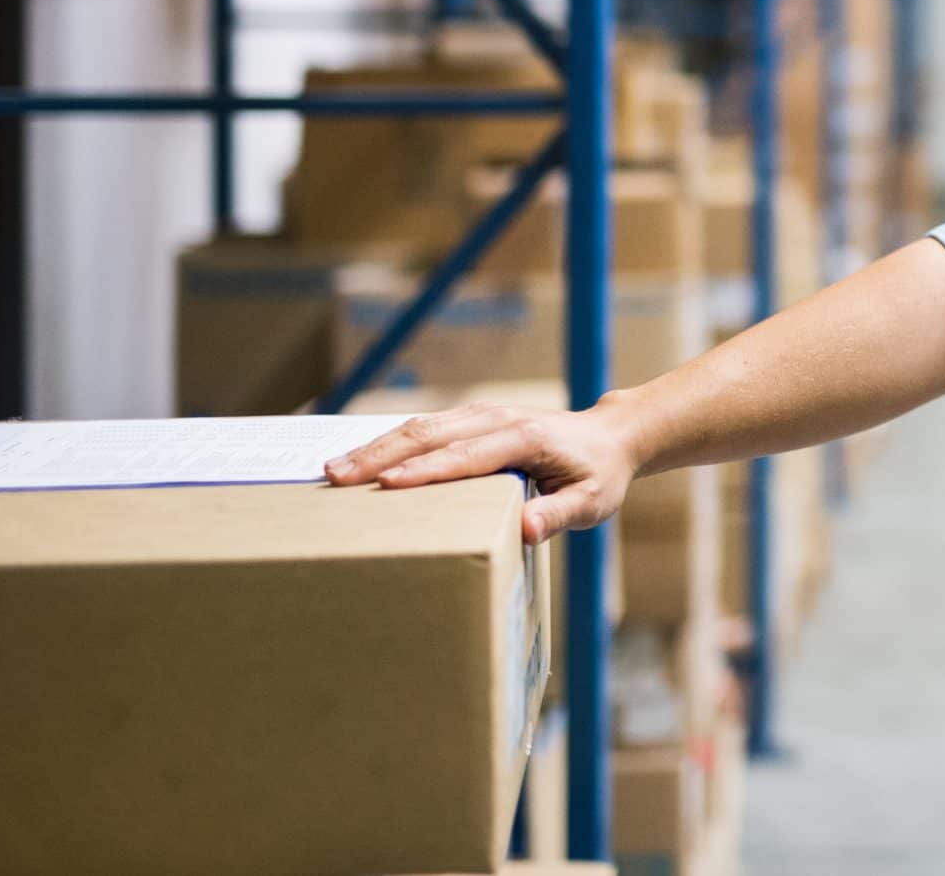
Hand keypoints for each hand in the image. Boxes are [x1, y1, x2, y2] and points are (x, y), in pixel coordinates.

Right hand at [324, 398, 643, 543]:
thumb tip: (525, 529)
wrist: (610, 436)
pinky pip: (427, 428)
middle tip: (336, 478)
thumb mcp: (592, 501)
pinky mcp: (474, 418)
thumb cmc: (599, 474)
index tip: (385, 485)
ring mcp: (484, 415)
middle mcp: (499, 419)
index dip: (426, 471)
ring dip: (377, 446)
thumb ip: (559, 515)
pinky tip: (362, 458)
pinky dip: (391, 441)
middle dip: (382, 455)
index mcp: (525, 439)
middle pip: (432, 434)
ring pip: (422, 427)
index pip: (467, 456)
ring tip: (334, 470)